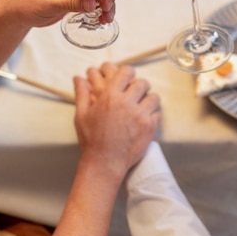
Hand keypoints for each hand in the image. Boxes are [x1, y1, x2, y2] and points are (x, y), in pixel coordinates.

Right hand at [73, 63, 160, 178]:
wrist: (105, 162)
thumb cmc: (91, 140)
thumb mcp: (81, 115)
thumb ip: (82, 94)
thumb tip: (78, 78)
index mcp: (110, 96)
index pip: (126, 72)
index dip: (127, 73)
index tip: (126, 78)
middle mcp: (127, 103)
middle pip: (142, 83)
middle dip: (139, 86)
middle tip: (135, 93)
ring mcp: (140, 115)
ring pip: (153, 97)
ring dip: (148, 99)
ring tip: (142, 105)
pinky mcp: (149, 127)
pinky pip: (157, 113)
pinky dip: (153, 115)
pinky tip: (145, 119)